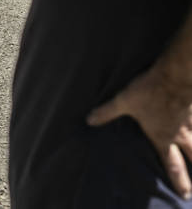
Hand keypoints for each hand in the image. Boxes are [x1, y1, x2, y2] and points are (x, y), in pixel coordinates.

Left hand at [88, 68, 191, 197]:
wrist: (175, 76)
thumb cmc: (149, 92)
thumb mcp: (123, 102)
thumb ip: (107, 112)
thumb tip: (89, 120)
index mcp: (162, 137)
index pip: (171, 164)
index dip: (177, 180)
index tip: (184, 194)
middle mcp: (179, 134)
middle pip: (190, 157)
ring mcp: (190, 122)